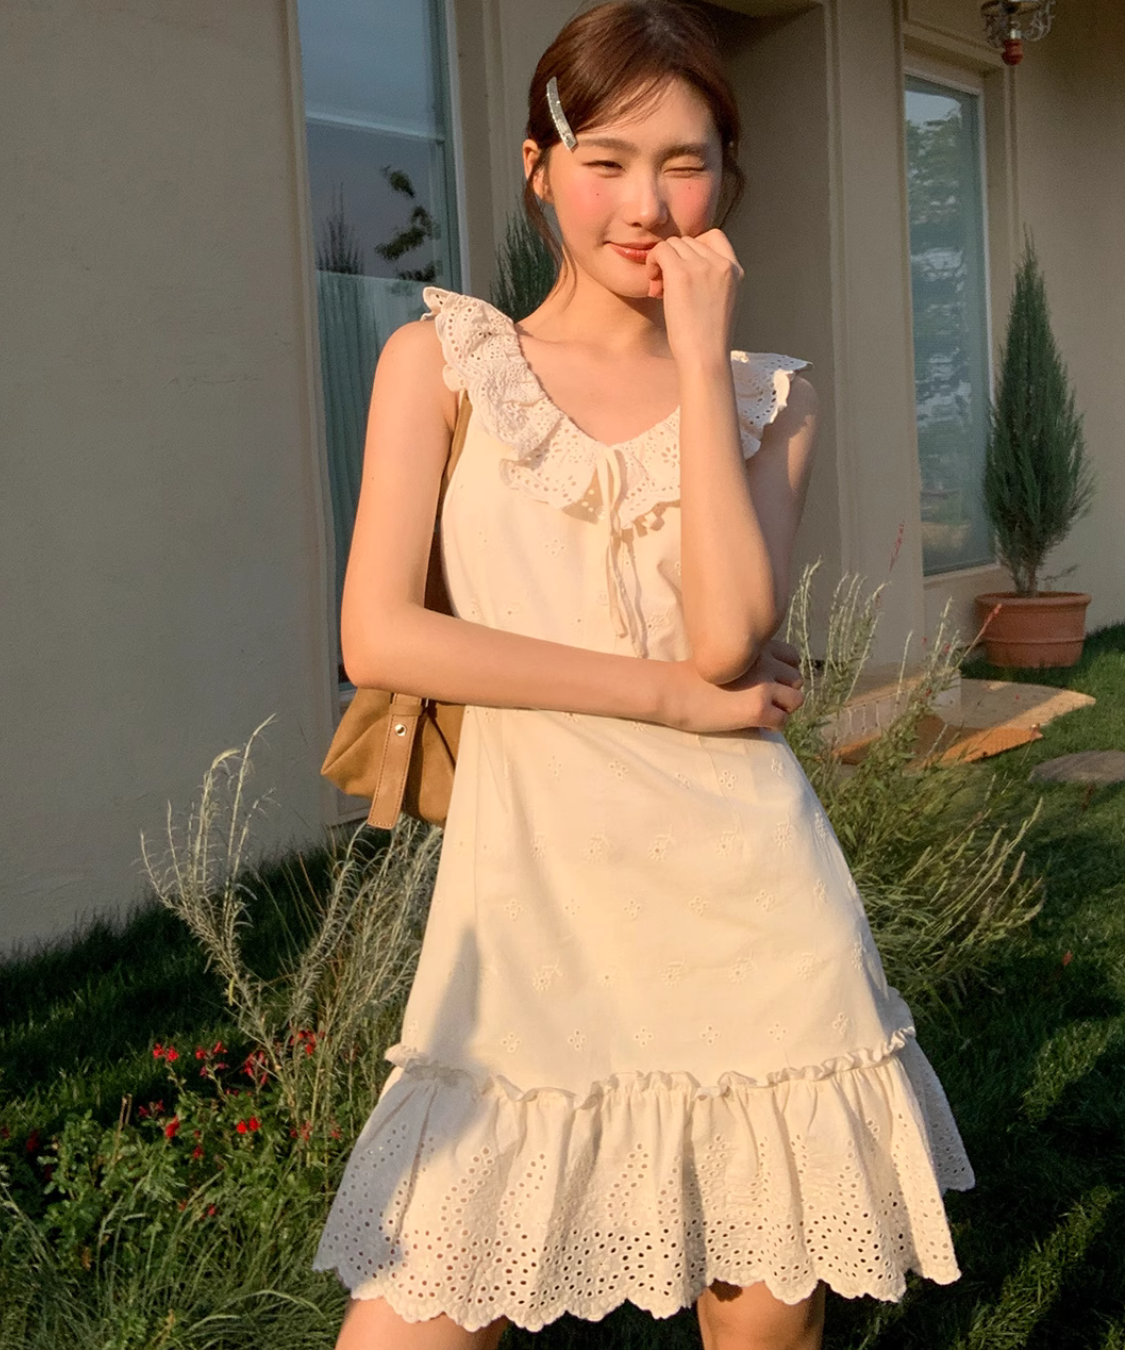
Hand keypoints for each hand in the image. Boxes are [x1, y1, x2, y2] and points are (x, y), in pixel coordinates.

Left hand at [646, 228, 743, 368]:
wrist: (705, 359)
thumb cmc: (709, 341)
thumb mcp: (723, 303)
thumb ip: (713, 281)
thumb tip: (688, 267)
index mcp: (736, 270)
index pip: (714, 237)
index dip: (694, 249)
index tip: (685, 272)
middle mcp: (722, 263)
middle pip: (689, 241)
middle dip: (675, 260)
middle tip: (666, 288)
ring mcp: (702, 266)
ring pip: (673, 244)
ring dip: (662, 263)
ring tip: (661, 291)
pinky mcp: (682, 273)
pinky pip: (660, 250)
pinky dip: (652, 262)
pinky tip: (654, 285)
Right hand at [661, 637, 804, 733]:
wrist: (673, 691)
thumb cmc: (690, 677)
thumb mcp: (725, 658)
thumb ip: (748, 662)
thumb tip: (767, 680)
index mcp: (757, 648)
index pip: (792, 658)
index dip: (783, 673)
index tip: (768, 684)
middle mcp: (765, 663)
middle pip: (796, 681)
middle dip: (784, 693)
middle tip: (764, 703)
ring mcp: (763, 686)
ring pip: (795, 701)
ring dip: (782, 710)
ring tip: (761, 714)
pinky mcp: (757, 709)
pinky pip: (782, 721)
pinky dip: (771, 726)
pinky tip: (754, 725)